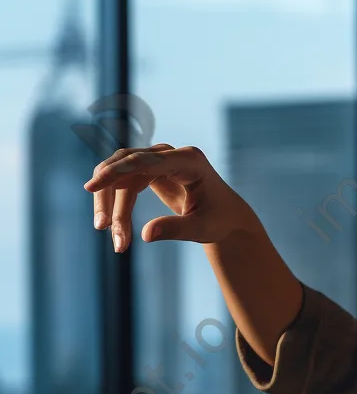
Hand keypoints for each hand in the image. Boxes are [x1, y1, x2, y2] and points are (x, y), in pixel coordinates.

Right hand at [83, 143, 255, 251]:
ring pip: (120, 174)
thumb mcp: (202, 228)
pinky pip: (124, 180)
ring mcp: (160, 159)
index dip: (115, 172)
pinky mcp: (151, 169)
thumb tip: (145, 235)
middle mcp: (172, 154)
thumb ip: (176, 229)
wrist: (227, 217)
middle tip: (102, 227)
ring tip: (115, 239)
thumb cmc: (219, 221)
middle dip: (109, 195)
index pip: (144, 161)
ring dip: (110, 203)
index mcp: (189, 161)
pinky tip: (116, 227)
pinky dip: (116, 203)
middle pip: (126, 165)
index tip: (91, 187)